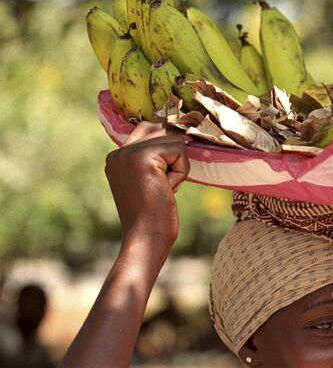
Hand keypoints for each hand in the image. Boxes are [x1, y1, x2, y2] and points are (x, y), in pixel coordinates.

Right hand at [104, 121, 189, 253]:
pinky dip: (180, 171)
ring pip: (172, 138)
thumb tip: (177, 134)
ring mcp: (128, 153)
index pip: (148, 130)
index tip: (163, 178)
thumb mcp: (149, 182)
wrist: (145, 238)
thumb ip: (154, 160)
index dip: (165, 149)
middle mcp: (118, 152)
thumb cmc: (152, 217)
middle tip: (163, 184)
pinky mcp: (143, 158)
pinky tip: (167, 189)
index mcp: (116, 158)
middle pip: (160, 129)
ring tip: (164, 188)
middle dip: (172, 155)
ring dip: (177, 165)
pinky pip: (179, 150)